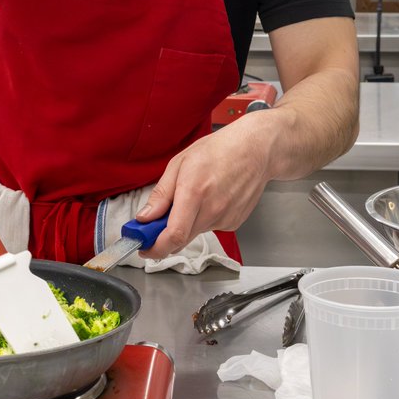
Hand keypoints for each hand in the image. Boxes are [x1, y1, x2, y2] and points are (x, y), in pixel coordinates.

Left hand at [135, 109, 290, 258]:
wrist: (255, 150)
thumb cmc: (218, 150)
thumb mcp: (179, 163)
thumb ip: (161, 194)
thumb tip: (145, 218)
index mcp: (194, 191)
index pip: (174, 234)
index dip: (156, 248)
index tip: (144, 249)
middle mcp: (212, 209)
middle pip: (182, 239)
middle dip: (164, 235)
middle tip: (157, 222)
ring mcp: (226, 218)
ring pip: (195, 232)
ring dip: (186, 223)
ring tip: (196, 195)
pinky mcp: (234, 222)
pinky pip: (209, 227)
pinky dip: (202, 219)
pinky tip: (211, 198)